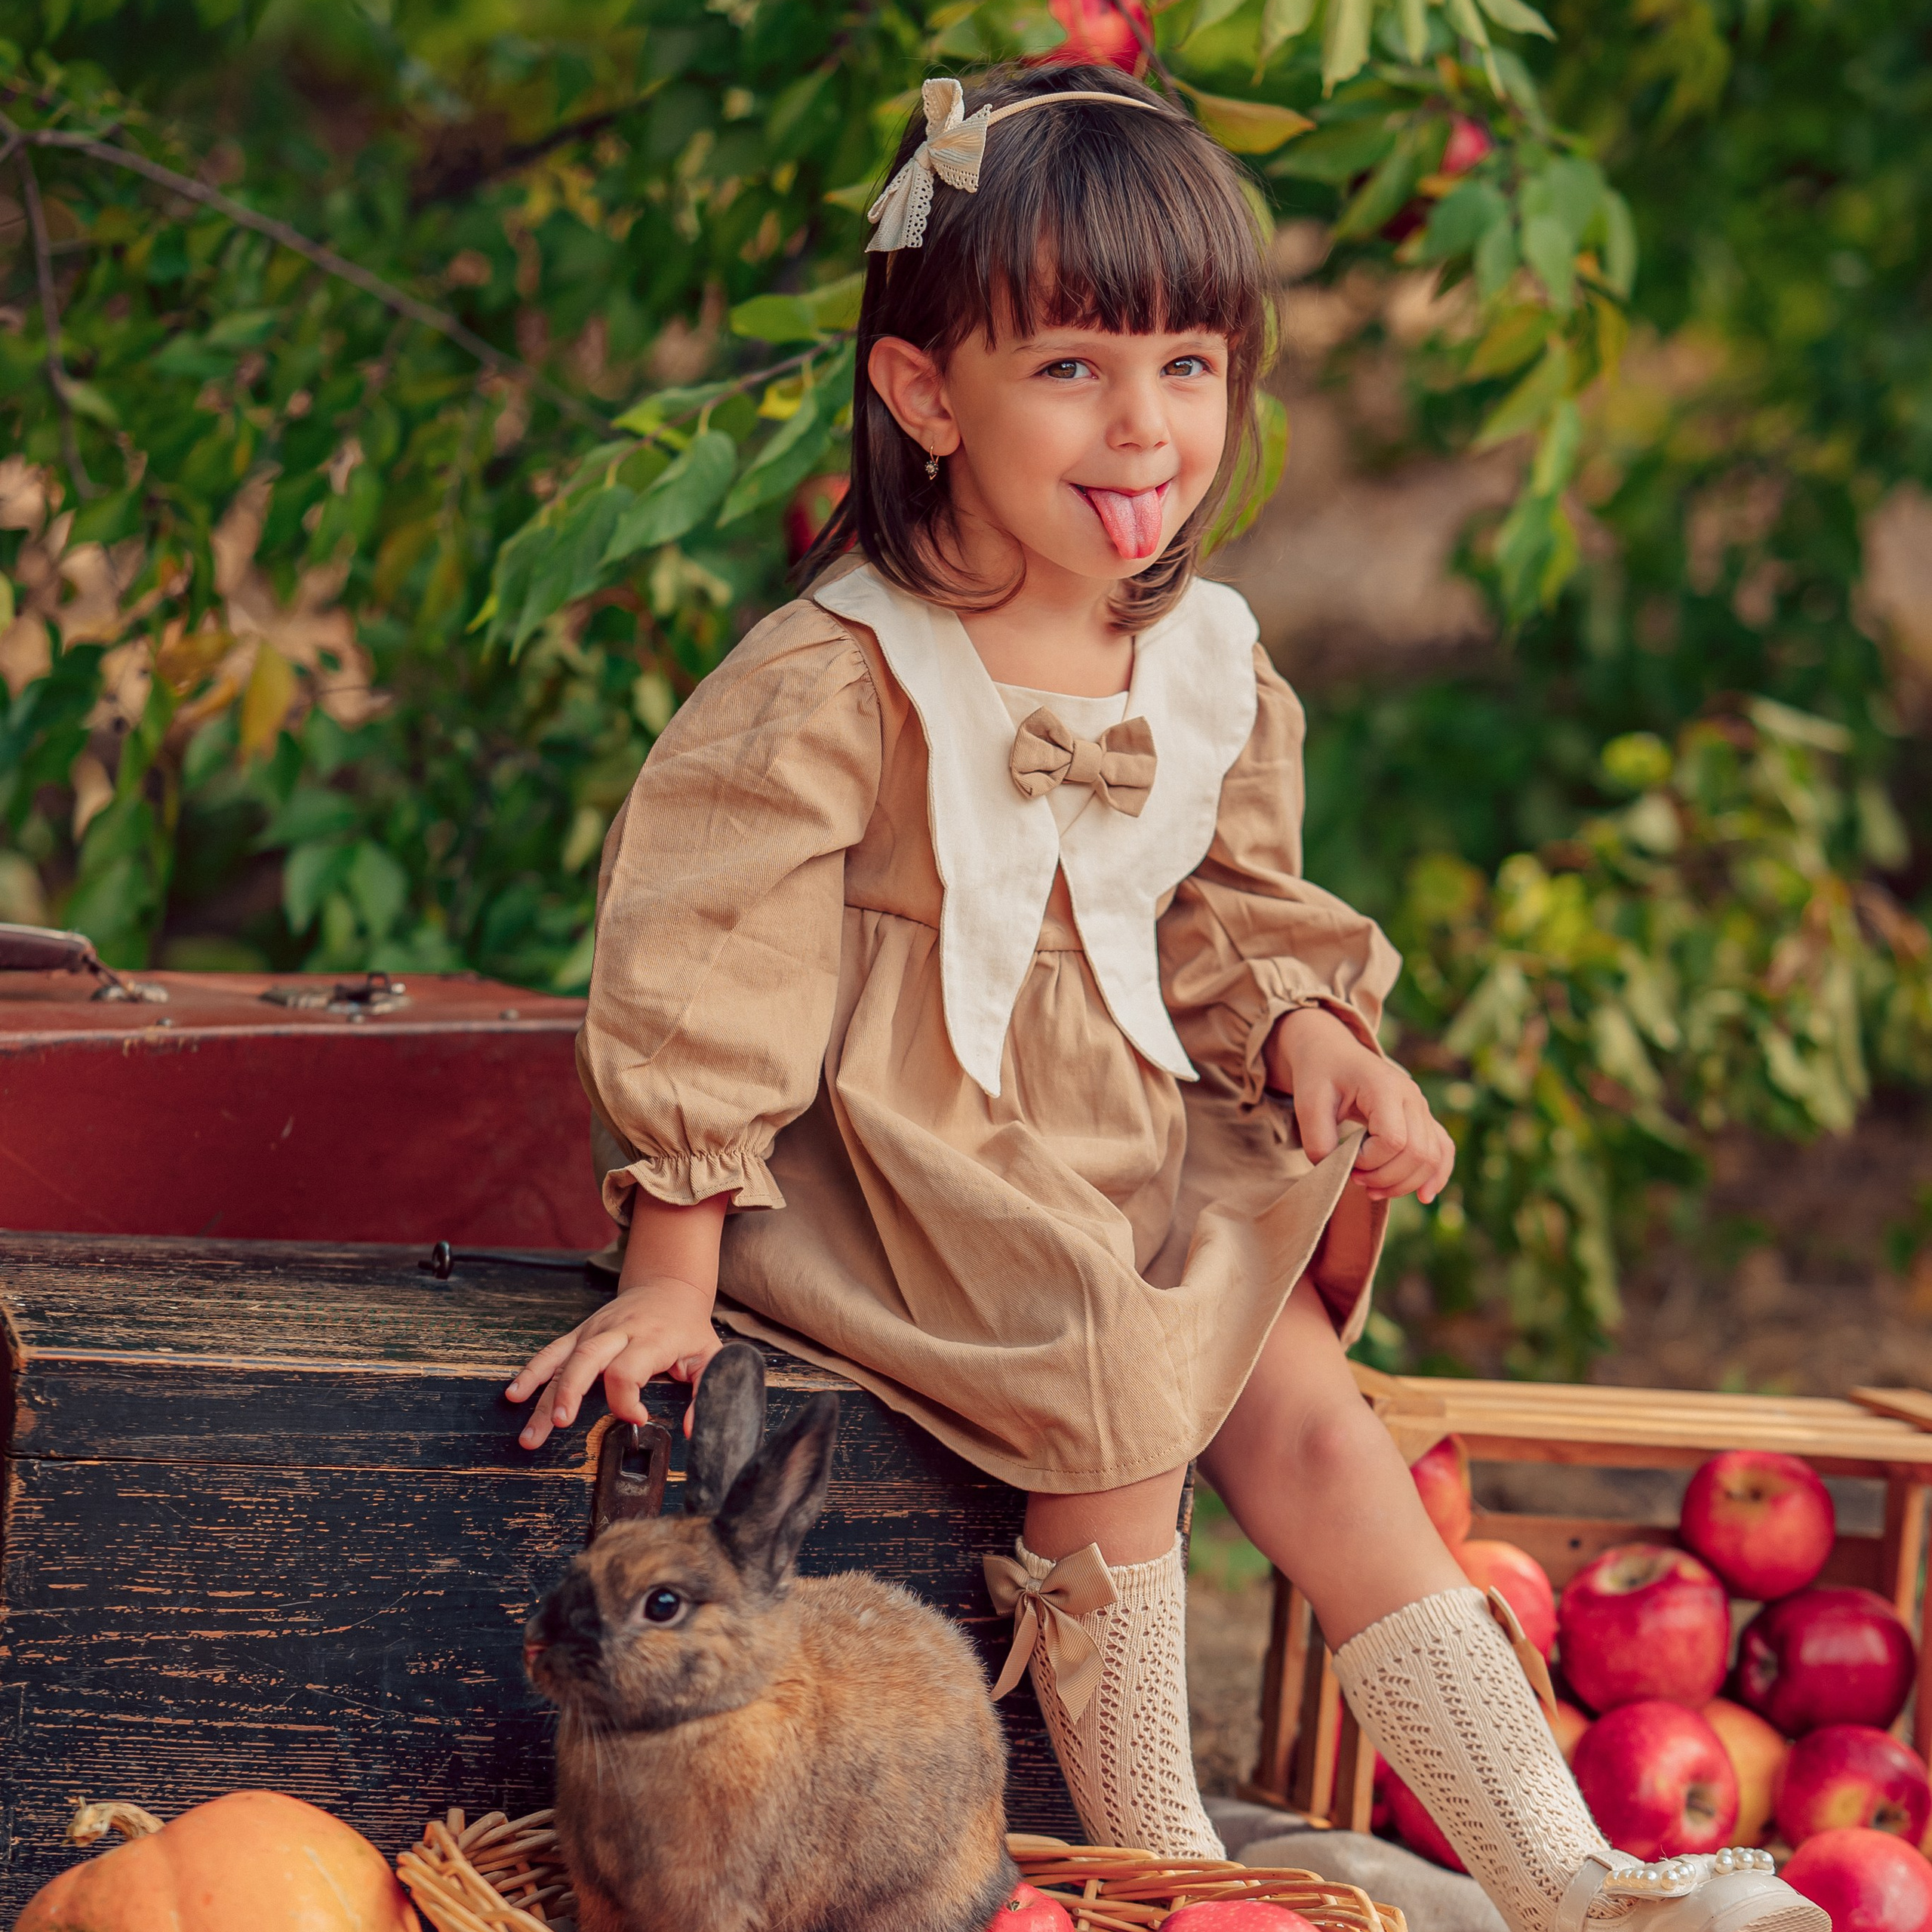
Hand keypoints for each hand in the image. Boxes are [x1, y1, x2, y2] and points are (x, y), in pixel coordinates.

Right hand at [506, 1273, 721, 1450]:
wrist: (669, 1286)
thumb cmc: (688, 1327)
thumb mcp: (709, 1355)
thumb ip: (704, 1391)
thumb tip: (692, 1430)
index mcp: (650, 1339)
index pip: (627, 1370)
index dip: (627, 1399)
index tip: (638, 1419)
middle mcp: (617, 1332)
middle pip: (587, 1360)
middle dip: (570, 1392)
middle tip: (560, 1424)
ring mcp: (594, 1330)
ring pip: (563, 1360)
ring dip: (543, 1395)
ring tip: (531, 1432)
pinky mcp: (581, 1332)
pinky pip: (552, 1351)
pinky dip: (532, 1372)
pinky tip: (515, 1394)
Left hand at [1266, 1006, 1454, 1204]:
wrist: (1334, 1054)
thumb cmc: (1320, 1075)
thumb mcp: (1307, 1103)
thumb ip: (1318, 1140)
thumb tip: (1337, 1173)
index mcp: (1384, 1087)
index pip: (1394, 1140)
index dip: (1370, 1161)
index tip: (1345, 1160)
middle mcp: (1411, 1097)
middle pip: (1417, 1153)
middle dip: (1385, 1177)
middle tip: (1354, 1178)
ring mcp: (1422, 1108)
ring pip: (1431, 1158)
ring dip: (1403, 1183)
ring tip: (1372, 1188)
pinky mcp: (1424, 1119)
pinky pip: (1443, 1150)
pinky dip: (1436, 1175)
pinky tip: (1425, 1196)